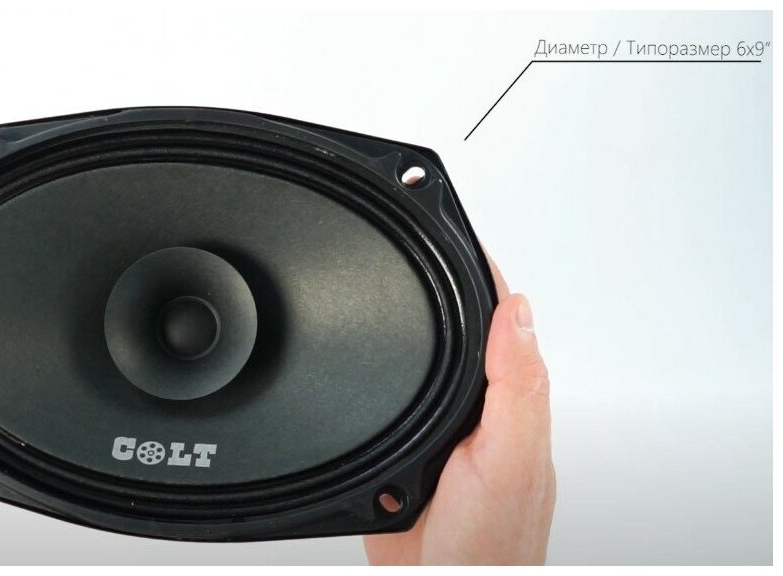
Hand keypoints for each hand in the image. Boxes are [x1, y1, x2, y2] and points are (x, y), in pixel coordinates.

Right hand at [363, 256, 555, 564]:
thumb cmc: (490, 546)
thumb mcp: (511, 460)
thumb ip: (518, 387)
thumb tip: (519, 310)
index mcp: (510, 402)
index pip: (500, 316)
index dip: (478, 267)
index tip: (453, 225)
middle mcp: (477, 412)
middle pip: (458, 331)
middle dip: (437, 284)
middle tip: (418, 230)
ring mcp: (438, 433)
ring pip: (421, 364)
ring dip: (404, 329)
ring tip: (395, 275)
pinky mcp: (400, 456)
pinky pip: (388, 403)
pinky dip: (374, 379)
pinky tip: (365, 362)